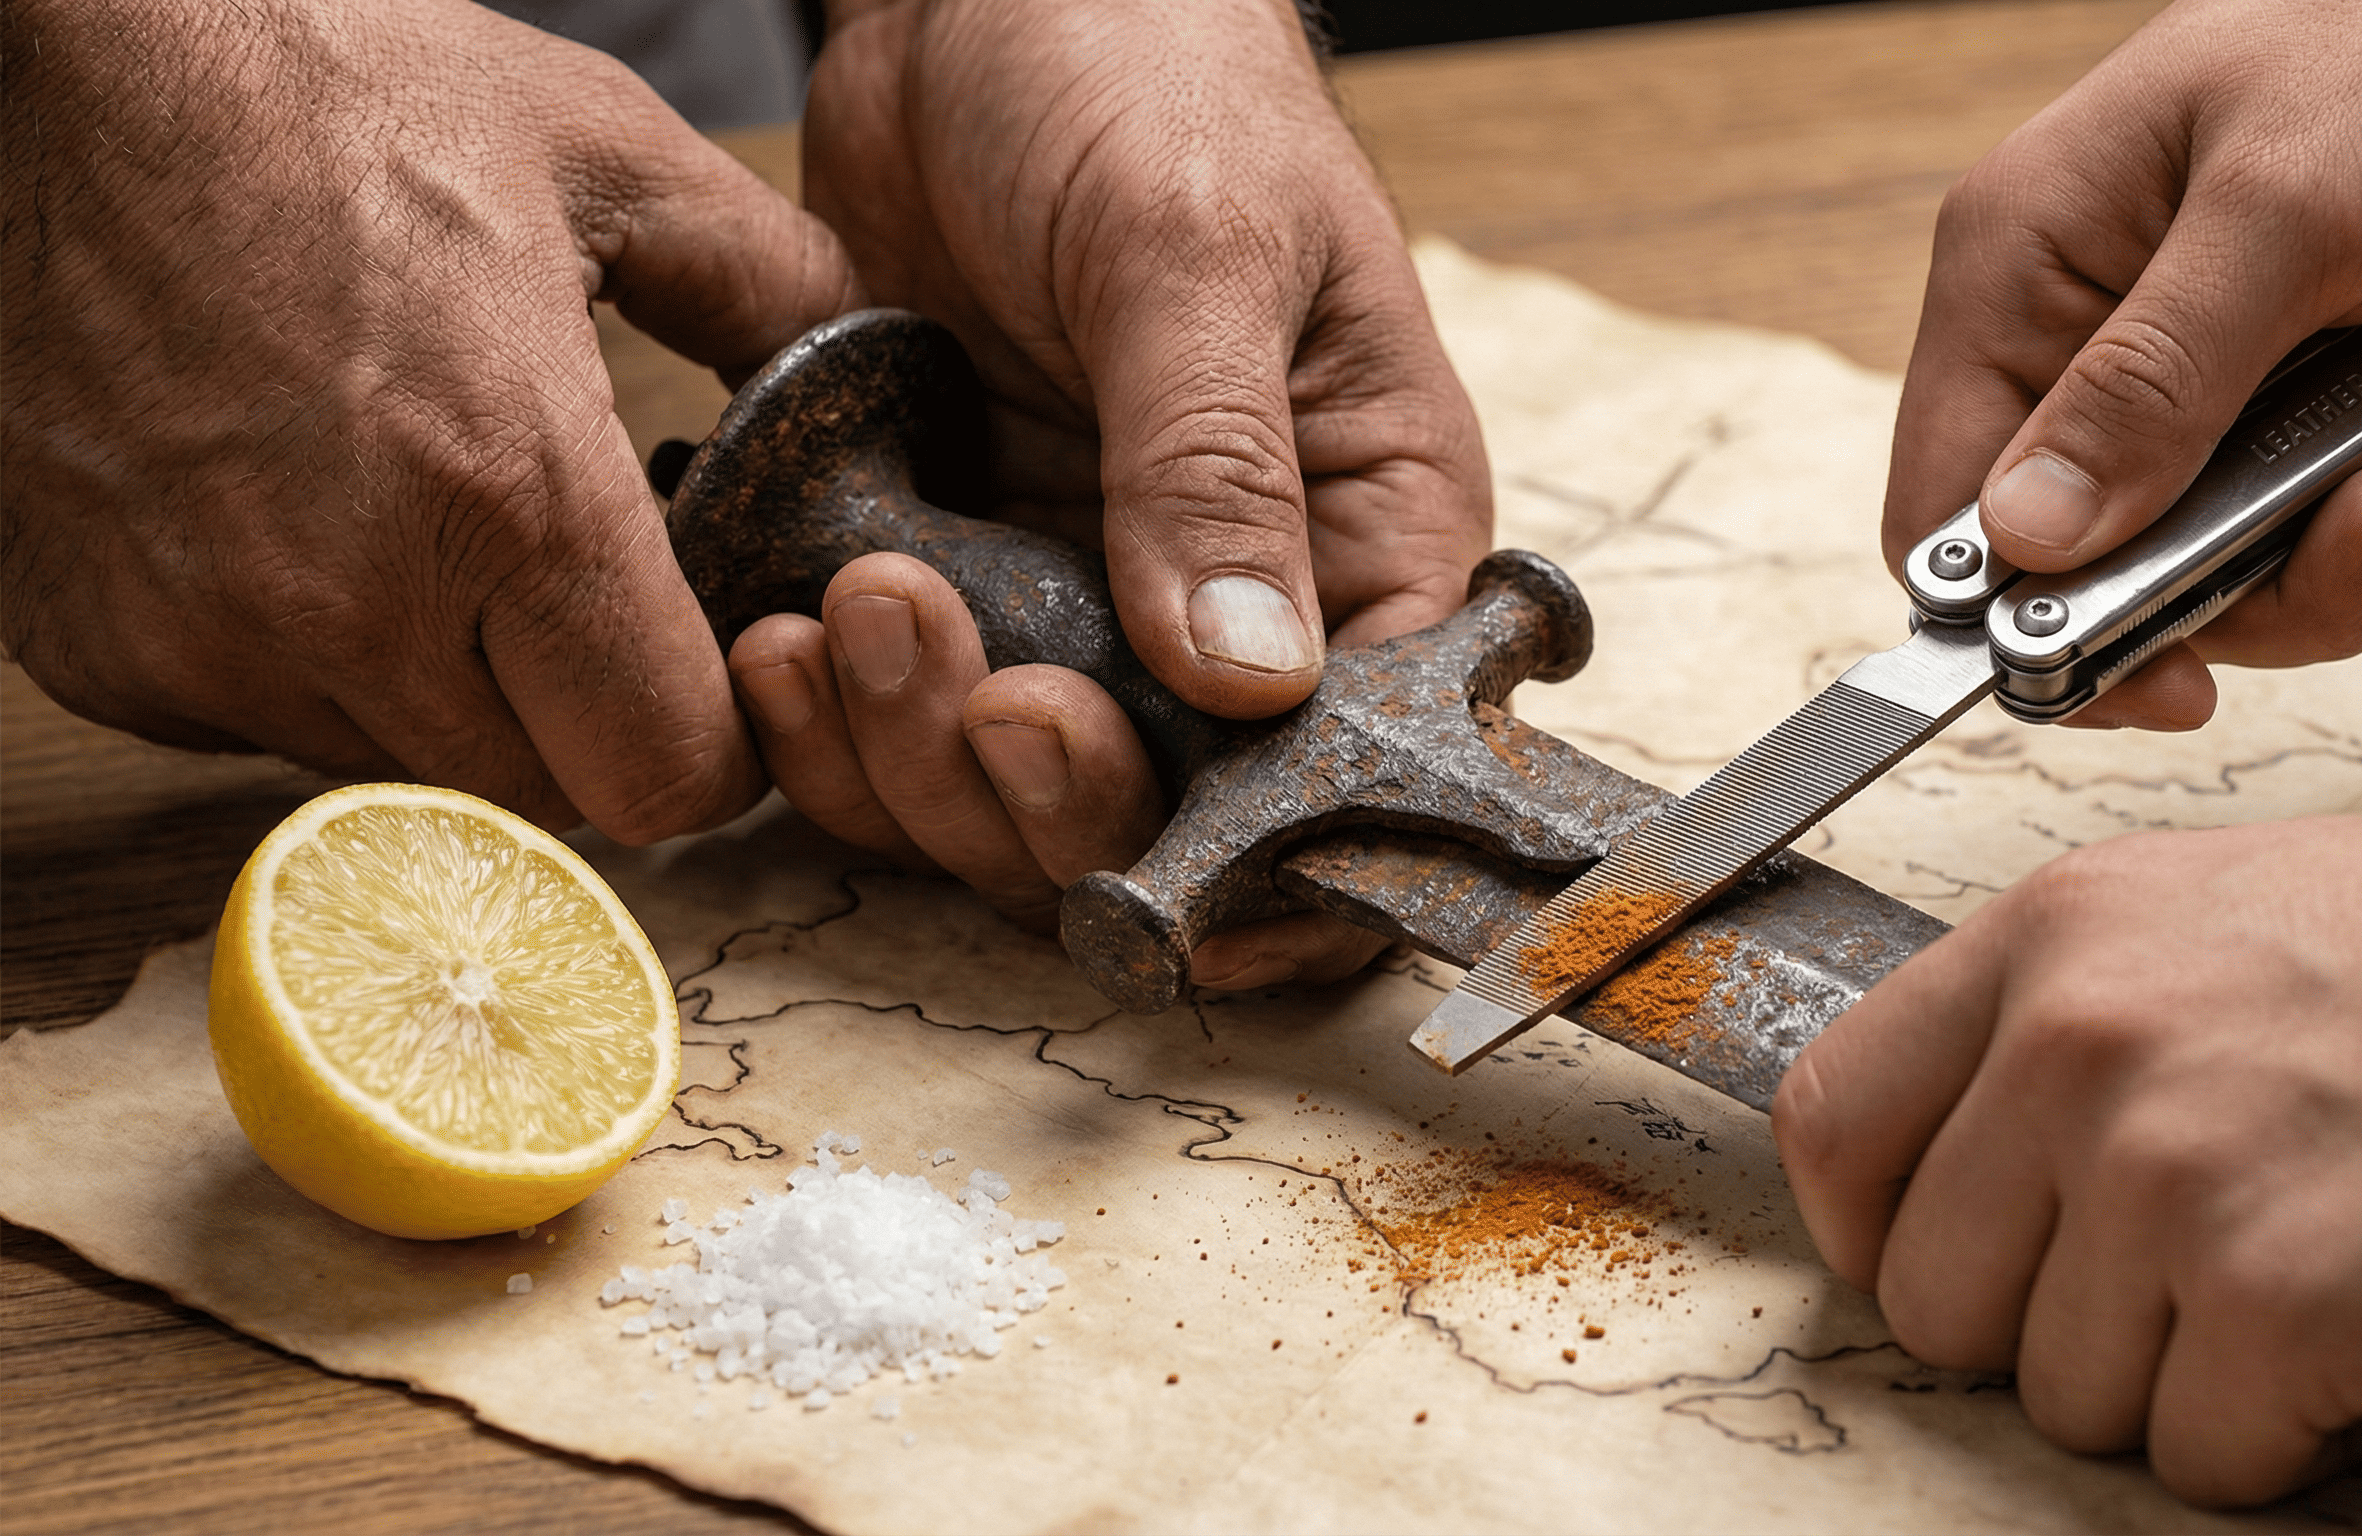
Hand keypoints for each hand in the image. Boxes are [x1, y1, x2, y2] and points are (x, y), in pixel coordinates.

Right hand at [0, 0, 859, 840]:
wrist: (65, 54)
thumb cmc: (332, 83)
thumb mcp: (607, 154)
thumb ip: (776, 284)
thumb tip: (874, 367)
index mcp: (510, 493)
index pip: (664, 775)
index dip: (712, 739)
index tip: (705, 669)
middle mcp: (350, 603)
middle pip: (542, 796)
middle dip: (585, 718)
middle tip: (577, 594)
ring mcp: (204, 641)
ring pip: (400, 775)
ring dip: (444, 696)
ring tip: (434, 533)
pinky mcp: (98, 649)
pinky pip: (258, 728)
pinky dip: (306, 666)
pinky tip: (308, 527)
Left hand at [727, 0, 1492, 975]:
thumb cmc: (1145, 68)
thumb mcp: (1195, 244)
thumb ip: (1213, 459)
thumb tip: (1251, 675)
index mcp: (1362, 539)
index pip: (1357, 772)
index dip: (1263, 861)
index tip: (1149, 852)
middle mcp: (1230, 606)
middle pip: (1164, 821)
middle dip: (1046, 796)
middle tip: (964, 671)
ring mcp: (1078, 602)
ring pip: (1003, 800)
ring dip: (915, 756)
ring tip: (851, 610)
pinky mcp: (950, 576)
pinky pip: (886, 719)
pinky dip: (825, 720)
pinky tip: (775, 637)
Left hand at [1773, 805, 2361, 1503]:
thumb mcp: (2235, 919)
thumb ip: (2075, 1022)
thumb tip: (1967, 1153)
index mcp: (2057, 934)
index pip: (1833, 1119)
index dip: (1877, 1228)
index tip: (1950, 1263)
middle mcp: (2079, 1038)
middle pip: (1933, 1298)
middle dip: (2049, 1333)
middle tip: (2190, 1296)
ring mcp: (2165, 1167)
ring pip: (2060, 1399)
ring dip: (2180, 1388)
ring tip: (2316, 1285)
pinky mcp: (2274, 1297)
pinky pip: (2202, 1460)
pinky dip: (2289, 1441)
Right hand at [1881, 0, 2361, 728]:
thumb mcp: (2279, 208)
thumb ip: (2152, 386)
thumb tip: (2029, 545)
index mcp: (2030, 283)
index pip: (1959, 521)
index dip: (2046, 632)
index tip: (2174, 681)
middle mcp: (2115, 350)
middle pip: (2151, 582)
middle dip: (2309, 568)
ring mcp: (2242, 384)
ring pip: (2299, 568)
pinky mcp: (2360, 398)